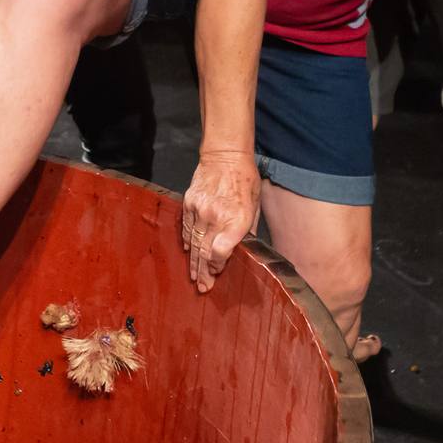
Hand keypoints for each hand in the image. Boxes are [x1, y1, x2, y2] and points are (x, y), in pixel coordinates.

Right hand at [181, 149, 260, 292]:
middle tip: (203, 287)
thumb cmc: (246, 180)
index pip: (221, 252)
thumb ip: (248, 230)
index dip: (217, 266)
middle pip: (205, 252)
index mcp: (236, 220)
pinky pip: (187, 228)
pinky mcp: (189, 203)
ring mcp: (200, 210)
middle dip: (204, 272)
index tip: (217, 273)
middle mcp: (216, 217)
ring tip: (194, 277)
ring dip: (194, 262)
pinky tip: (189, 252)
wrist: (225, 156)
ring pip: (194, 243)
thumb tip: (244, 250)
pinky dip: (188, 242)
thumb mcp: (255, 206)